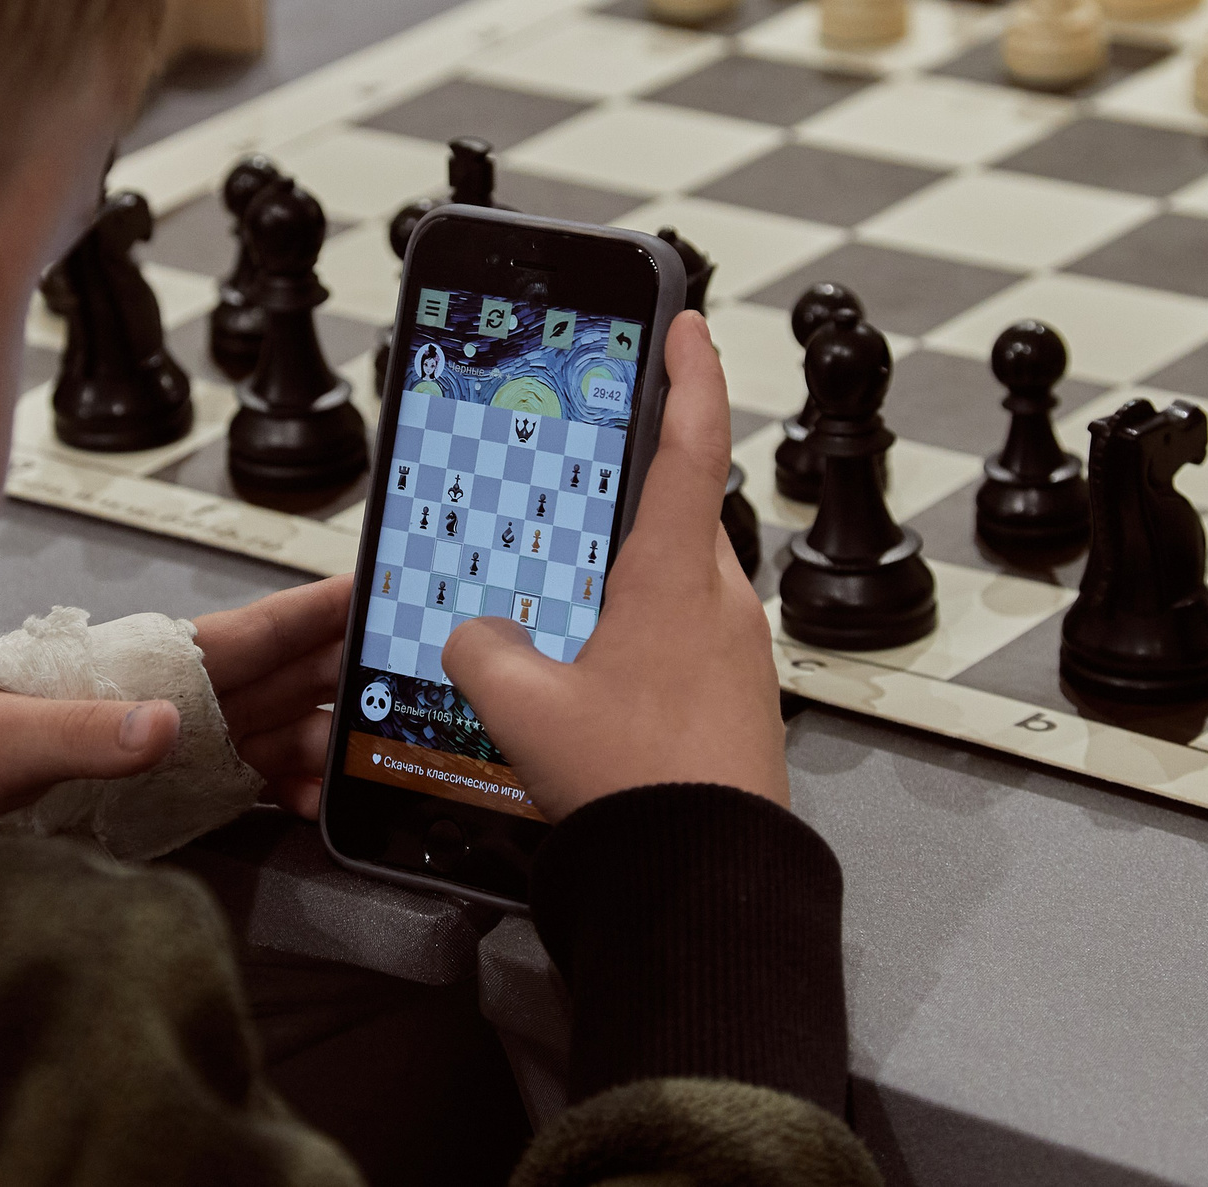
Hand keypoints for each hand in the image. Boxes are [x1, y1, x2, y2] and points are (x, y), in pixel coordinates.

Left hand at [0, 576, 348, 820]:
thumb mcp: (11, 738)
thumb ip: (86, 731)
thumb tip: (164, 723)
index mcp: (151, 664)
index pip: (254, 630)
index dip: (318, 609)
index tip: (375, 584)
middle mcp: (179, 694)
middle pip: (288, 673)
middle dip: (351, 669)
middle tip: (416, 671)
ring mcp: (182, 737)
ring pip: (283, 725)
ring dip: (332, 738)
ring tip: (378, 755)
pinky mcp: (173, 782)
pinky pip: (254, 776)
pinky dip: (296, 788)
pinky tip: (324, 802)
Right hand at [442, 310, 788, 820]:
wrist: (709, 884)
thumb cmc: (643, 791)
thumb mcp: (523, 708)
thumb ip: (482, 650)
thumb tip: (474, 634)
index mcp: (679, 573)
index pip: (693, 437)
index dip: (689, 369)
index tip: (684, 322)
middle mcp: (719, 601)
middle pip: (672, 513)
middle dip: (619, 497)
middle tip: (574, 481)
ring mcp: (733, 653)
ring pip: (671, 583)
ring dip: (620, 578)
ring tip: (559, 605)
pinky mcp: (730, 700)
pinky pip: (678, 639)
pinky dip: (633, 633)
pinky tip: (588, 676)